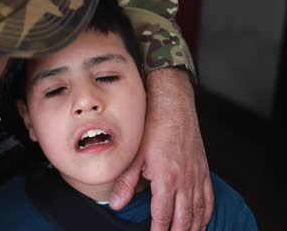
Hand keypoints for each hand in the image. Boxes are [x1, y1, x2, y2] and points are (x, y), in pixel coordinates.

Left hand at [109, 68, 212, 230]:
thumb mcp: (134, 155)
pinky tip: (203, 220)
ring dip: (193, 227)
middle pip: (184, 219)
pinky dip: (206, 212)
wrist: (173, 106)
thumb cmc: (153, 127)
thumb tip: (116, 203)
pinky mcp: (203, 169)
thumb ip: (126, 183)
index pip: (163, 215)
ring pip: (199, 211)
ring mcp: (197, 175)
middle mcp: (185, 180)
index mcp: (166, 179)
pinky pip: (208, 197)